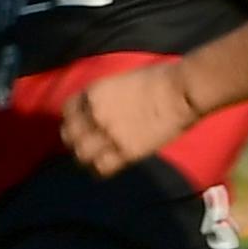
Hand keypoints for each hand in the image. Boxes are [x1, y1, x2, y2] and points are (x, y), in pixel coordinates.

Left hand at [61, 54, 206, 178]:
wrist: (181, 91)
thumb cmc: (159, 79)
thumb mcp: (121, 81)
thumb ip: (106, 97)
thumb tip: (102, 110)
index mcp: (93, 92)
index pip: (67, 111)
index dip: (72, 120)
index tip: (78, 125)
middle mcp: (95, 114)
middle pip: (69, 135)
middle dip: (73, 141)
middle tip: (83, 144)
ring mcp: (109, 134)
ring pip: (82, 154)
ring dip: (85, 157)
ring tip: (92, 158)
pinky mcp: (126, 151)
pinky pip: (102, 167)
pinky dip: (99, 169)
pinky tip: (105, 167)